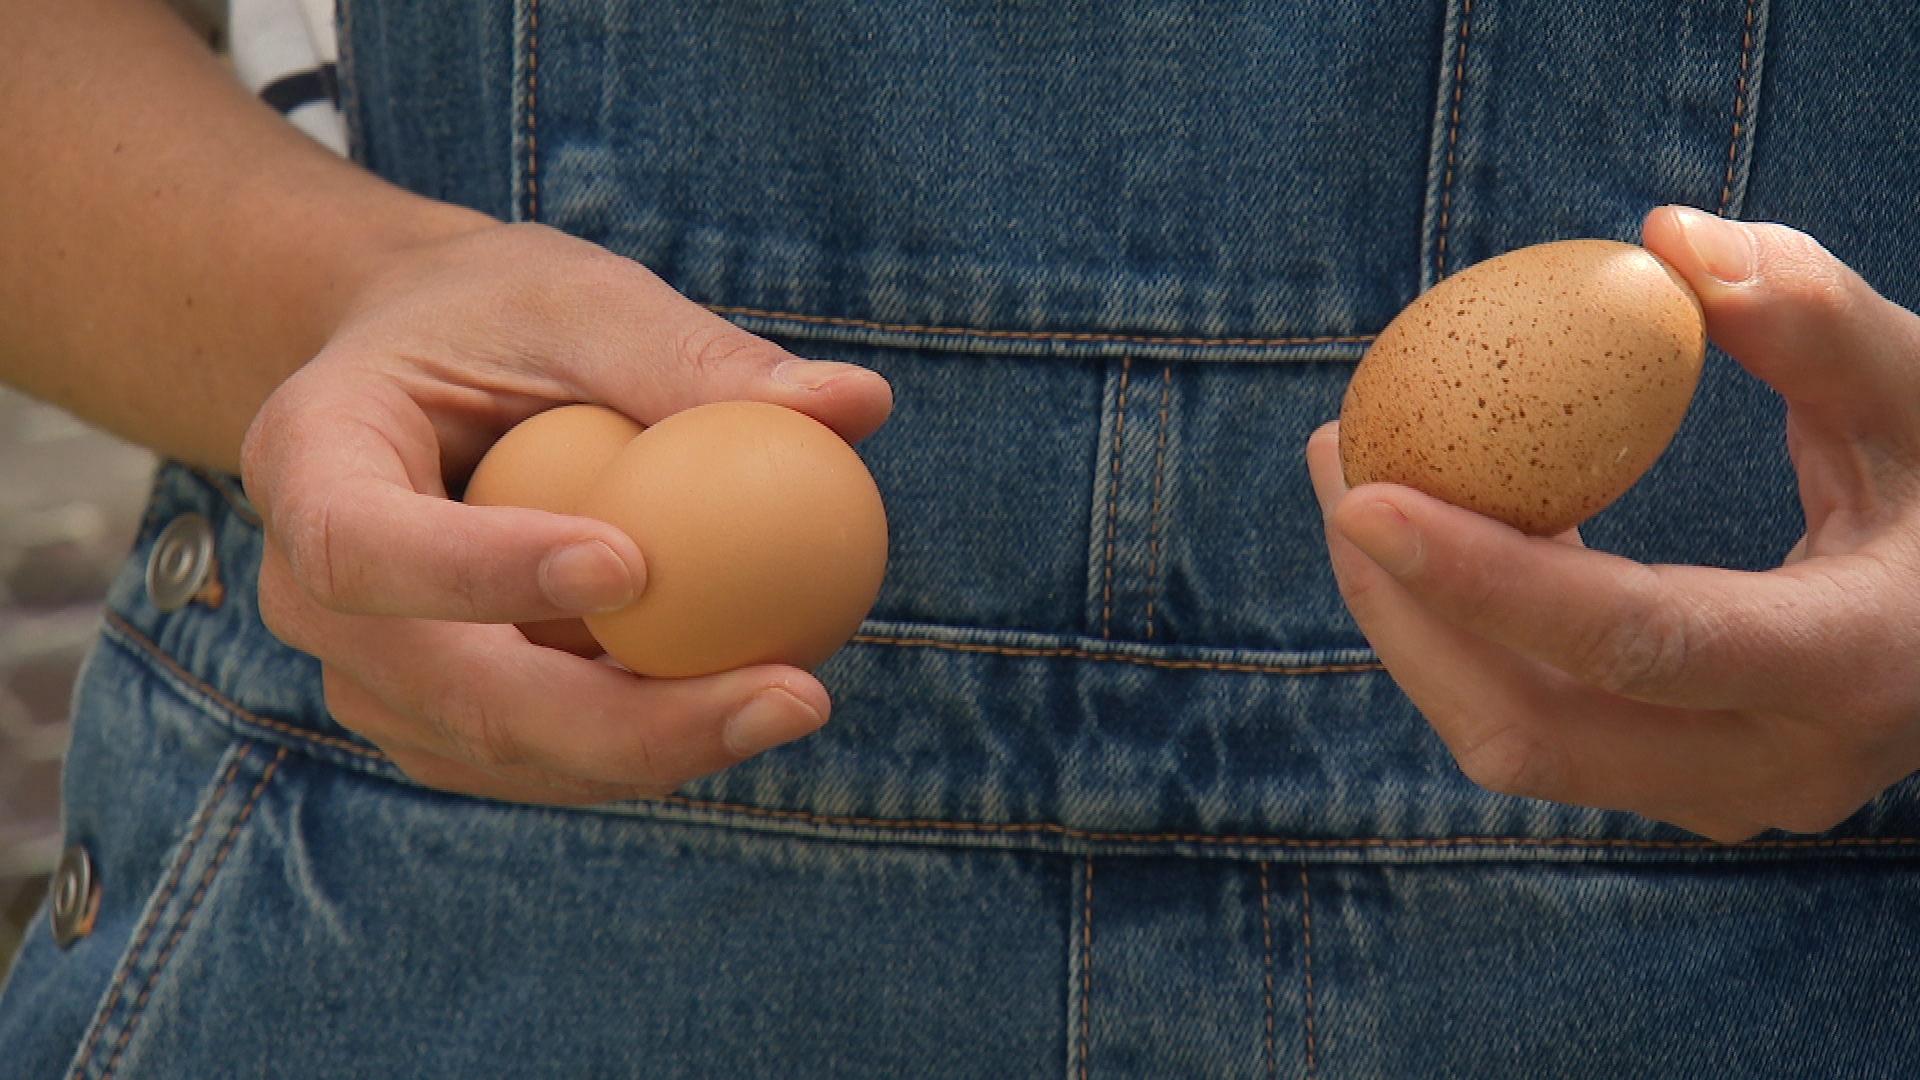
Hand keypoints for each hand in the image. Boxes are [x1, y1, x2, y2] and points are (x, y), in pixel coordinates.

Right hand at [243, 222, 892, 803]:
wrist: (429, 372)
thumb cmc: (505, 316)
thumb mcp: (588, 300)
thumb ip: (699, 358)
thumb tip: (858, 405)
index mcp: (307, 461)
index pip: (367, 547)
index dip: (482, 574)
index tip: (632, 566)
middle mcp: (310, 593)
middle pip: (450, 694)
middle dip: (623, 721)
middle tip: (790, 694)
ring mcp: (368, 674)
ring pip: (504, 752)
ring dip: (655, 749)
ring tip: (795, 697)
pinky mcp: (436, 720)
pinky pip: (539, 760)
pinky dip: (644, 746)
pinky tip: (748, 704)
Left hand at [1308, 206, 1919, 841]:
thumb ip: (1814, 314)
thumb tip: (1663, 233)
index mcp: (1853, 668)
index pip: (1633, 642)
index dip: (1485, 578)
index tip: (1363, 494)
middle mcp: (1779, 766)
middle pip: (1532, 724)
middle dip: (1405, 606)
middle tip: (1343, 459)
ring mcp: (1724, 792)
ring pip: (1513, 736)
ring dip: (1414, 617)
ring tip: (1361, 469)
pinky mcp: (1678, 777)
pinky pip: (1534, 718)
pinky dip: (1464, 630)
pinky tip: (1437, 518)